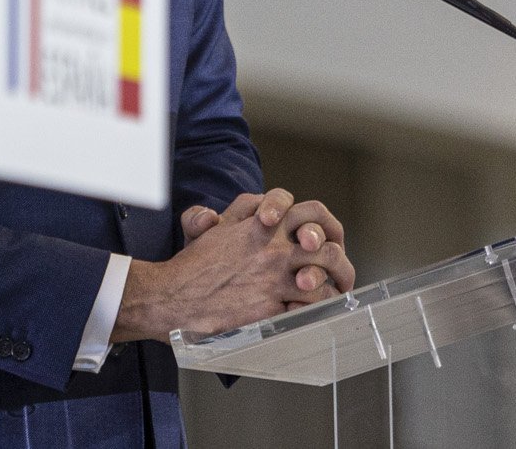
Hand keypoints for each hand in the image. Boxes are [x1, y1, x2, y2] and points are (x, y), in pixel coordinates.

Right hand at [117, 188, 352, 341]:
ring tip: (335, 291)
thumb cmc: (194, 264)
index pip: (306, 211)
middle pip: (325, 245)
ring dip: (333, 285)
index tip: (313, 237)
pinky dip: (317, 308)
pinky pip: (310, 307)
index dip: (318, 222)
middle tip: (339, 270)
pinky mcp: (273, 308)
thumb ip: (238, 213)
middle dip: (338, 257)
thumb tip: (256, 206)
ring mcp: (275, 279)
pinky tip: (312, 309)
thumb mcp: (213, 227)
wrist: (176, 296)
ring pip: (324, 278)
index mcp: (260, 227)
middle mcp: (272, 249)